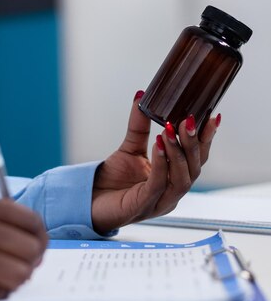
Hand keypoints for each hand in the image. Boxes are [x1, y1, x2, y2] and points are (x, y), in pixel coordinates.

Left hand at [91, 91, 219, 232]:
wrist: (89, 201)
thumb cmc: (113, 180)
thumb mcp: (130, 147)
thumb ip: (139, 124)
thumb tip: (142, 95)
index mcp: (174, 179)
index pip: (197, 158)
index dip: (206, 138)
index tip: (212, 116)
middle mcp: (172, 193)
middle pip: (195, 167)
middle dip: (194, 142)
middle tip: (189, 119)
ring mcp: (160, 202)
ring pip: (182, 178)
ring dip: (179, 151)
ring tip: (171, 129)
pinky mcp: (144, 206)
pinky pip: (159, 184)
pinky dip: (161, 162)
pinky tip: (159, 144)